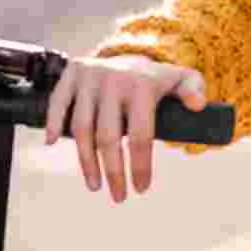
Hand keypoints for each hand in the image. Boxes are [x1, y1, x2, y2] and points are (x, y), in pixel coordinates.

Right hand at [43, 53, 208, 202]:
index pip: (140, 135)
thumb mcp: (182, 79)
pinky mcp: (72, 73)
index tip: (141, 188)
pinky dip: (52, 122)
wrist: (128, 54)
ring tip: (94, 185)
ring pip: (81, 127)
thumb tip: (198, 105)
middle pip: (108, 137)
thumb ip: (195, 89)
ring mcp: (90, 76)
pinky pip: (58, 101)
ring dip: (85, 161)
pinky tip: (52, 142)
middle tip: (118, 196)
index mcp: (142, 86)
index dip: (140, 166)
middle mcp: (113, 80)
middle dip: (114, 172)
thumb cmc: (155, 80)